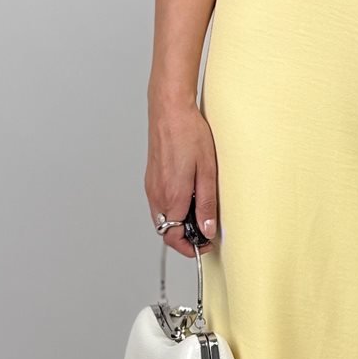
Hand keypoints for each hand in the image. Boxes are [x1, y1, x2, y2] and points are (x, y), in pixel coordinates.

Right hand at [146, 95, 219, 255]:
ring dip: (178, 223)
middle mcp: (157, 194)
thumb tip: (206, 229)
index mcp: (172, 196)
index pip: (174, 237)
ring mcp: (151, 186)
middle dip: (184, 237)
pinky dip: (172, 209)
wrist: (170, 111)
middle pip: (166, 231)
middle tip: (204, 231)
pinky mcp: (150, 179)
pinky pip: (159, 204)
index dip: (190, 247)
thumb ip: (206, 203)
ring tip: (198, 212)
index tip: (205, 245)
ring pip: (161, 219)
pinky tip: (187, 197)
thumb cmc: (189, 134)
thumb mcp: (207, 171)